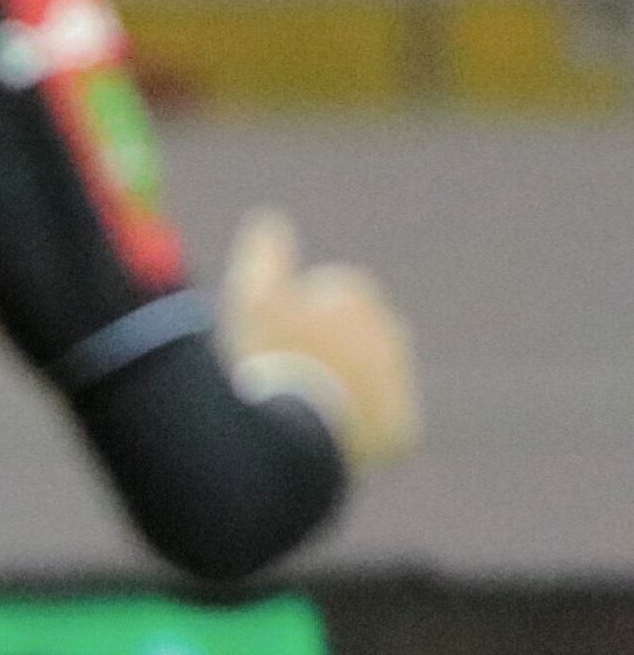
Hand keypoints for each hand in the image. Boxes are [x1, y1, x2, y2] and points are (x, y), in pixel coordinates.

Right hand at [224, 209, 418, 470]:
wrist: (298, 428)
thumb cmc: (269, 356)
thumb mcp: (252, 296)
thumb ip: (264, 253)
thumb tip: (270, 217)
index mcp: (355, 293)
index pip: (318, 299)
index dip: (287, 319)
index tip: (263, 344)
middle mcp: (390, 331)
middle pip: (346, 340)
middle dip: (321, 352)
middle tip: (279, 379)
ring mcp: (399, 381)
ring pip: (364, 381)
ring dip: (339, 390)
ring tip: (298, 412)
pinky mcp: (402, 429)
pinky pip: (377, 425)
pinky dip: (356, 429)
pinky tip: (321, 438)